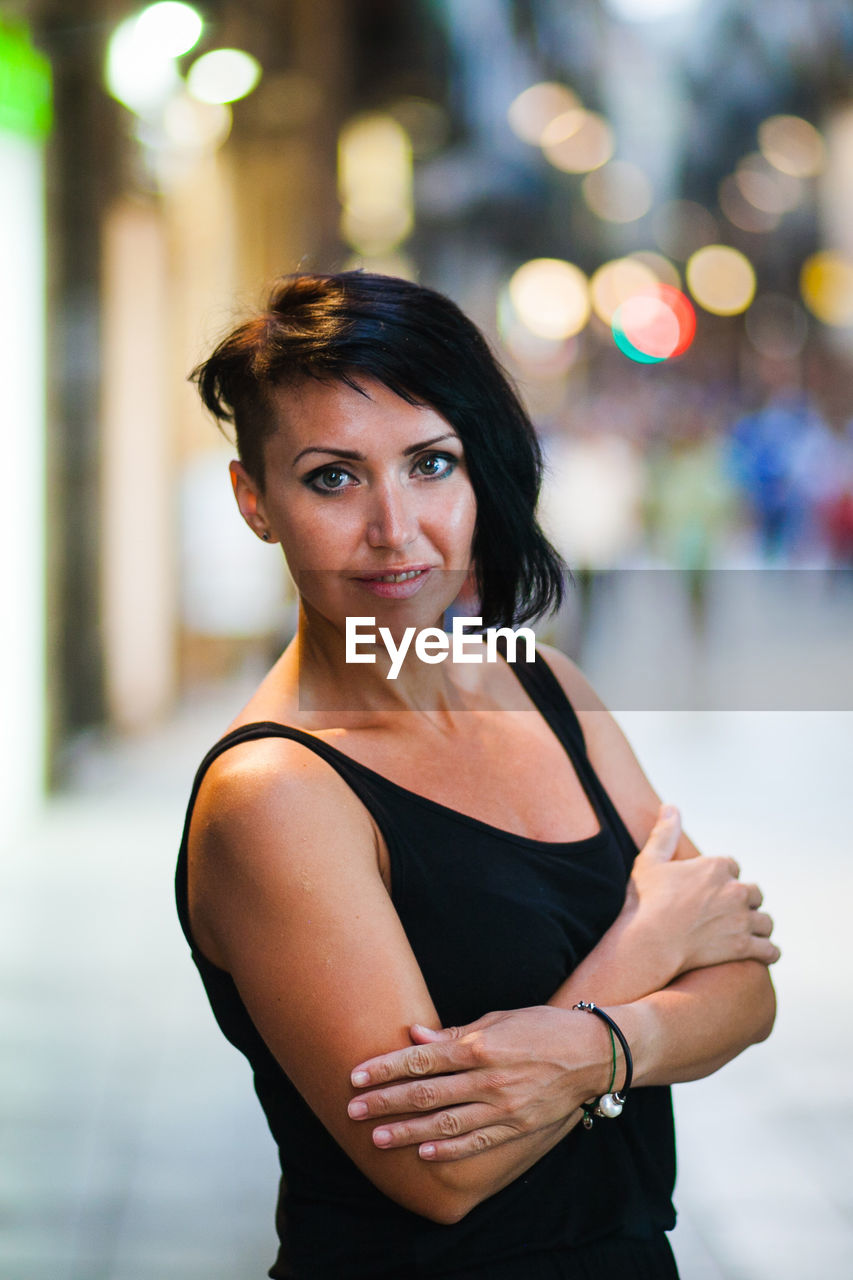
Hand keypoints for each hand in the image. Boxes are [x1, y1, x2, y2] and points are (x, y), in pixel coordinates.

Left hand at [347, 1005, 609, 1161]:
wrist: (594, 1053)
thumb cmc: (542, 1027)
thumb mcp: (499, 1019)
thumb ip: (456, 1032)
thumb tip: (414, 1034)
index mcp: (480, 1046)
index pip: (421, 1059)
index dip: (385, 1068)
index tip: (356, 1076)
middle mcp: (488, 1079)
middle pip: (425, 1094)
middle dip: (385, 1102)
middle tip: (353, 1110)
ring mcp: (504, 1107)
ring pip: (445, 1124)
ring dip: (407, 1132)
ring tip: (378, 1138)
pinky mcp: (518, 1126)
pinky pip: (477, 1142)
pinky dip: (450, 1149)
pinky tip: (425, 1154)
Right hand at [625, 805, 779, 975]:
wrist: (649, 942)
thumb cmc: (646, 901)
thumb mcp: (649, 861)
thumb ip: (664, 833)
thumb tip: (671, 807)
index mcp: (716, 867)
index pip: (733, 867)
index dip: (724, 877)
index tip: (712, 888)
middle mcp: (735, 890)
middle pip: (754, 893)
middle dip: (745, 901)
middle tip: (731, 912)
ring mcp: (742, 920)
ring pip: (765, 922)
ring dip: (758, 926)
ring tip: (748, 933)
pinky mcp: (744, 947)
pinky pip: (770, 950)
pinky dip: (768, 952)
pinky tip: (763, 953)